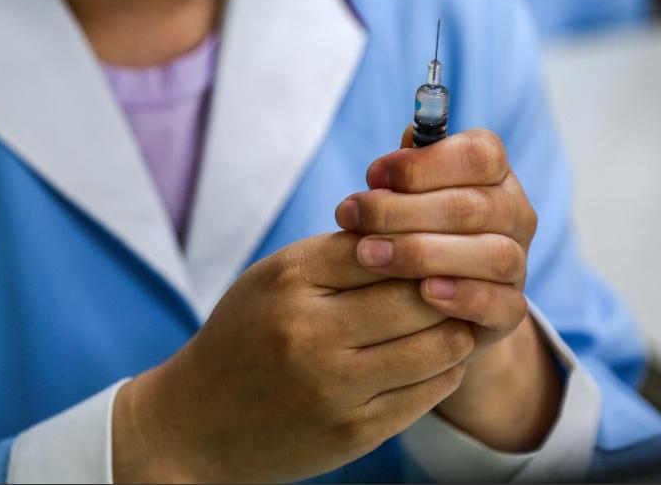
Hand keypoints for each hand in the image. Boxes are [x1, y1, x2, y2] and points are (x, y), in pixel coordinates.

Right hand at [112, 233, 473, 482]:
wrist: (197, 424)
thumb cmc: (244, 336)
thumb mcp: (272, 279)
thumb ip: (338, 252)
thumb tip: (419, 228)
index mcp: (289, 279)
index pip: (387, 245)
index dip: (421, 242)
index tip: (437, 243)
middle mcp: (310, 331)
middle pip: (420, 294)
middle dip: (448, 285)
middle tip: (463, 280)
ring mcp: (333, 387)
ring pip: (438, 345)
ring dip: (456, 328)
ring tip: (454, 318)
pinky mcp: (353, 432)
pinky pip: (430, 392)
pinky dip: (446, 369)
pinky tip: (436, 357)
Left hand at [335, 128, 534, 350]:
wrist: (434, 299)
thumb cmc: (414, 227)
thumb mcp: (408, 191)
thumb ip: (408, 167)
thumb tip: (410, 134)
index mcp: (494, 173)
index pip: (478, 155)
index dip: (423, 164)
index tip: (373, 176)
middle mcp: (515, 214)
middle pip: (472, 206)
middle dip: (402, 211)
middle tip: (351, 217)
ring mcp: (518, 262)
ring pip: (492, 254)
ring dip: (424, 253)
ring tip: (370, 255)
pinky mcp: (511, 309)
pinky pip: (502, 303)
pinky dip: (464, 296)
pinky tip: (424, 293)